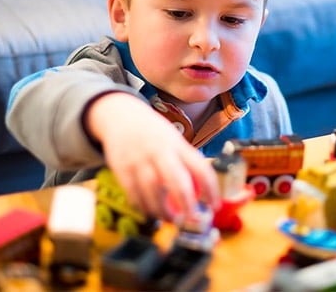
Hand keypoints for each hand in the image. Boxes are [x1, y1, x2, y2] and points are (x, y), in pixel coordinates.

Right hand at [86, 92, 219, 220]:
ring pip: (152, 191)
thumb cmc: (152, 132)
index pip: (200, 168)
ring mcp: (140, 160)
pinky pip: (133, 193)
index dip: (211, 189)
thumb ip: (185, 162)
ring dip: (162, 211)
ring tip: (170, 219)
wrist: (120, 115)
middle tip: (191, 220)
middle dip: (187, 204)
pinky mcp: (122, 168)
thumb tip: (202, 192)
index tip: (215, 206)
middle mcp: (159, 152)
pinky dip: (143, 206)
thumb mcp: (173, 139)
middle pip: (176, 181)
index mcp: (177, 145)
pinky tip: (150, 211)